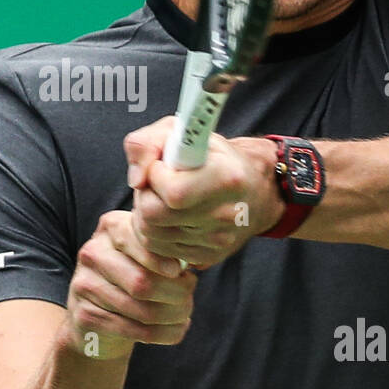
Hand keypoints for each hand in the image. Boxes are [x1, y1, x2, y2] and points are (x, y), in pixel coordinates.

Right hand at [64, 210, 197, 360]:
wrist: (97, 317)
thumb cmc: (132, 278)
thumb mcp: (146, 256)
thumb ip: (166, 253)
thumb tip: (190, 265)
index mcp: (111, 227)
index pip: (142, 242)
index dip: (164, 261)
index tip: (179, 272)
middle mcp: (92, 252)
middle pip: (143, 281)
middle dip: (176, 295)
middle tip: (188, 300)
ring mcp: (84, 284)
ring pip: (142, 310)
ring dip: (173, 317)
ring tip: (184, 316)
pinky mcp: (84, 316)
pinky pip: (133, 331)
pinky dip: (163, 334)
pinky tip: (175, 330)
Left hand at [123, 117, 283, 266]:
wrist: (252, 188)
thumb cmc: (211, 156)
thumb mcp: (180, 132)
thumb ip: (146, 144)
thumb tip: (136, 180)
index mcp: (227, 178)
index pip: (173, 192)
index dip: (155, 176)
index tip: (162, 165)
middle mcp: (226, 214)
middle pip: (153, 216)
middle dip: (145, 196)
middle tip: (156, 184)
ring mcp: (217, 240)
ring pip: (150, 235)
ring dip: (145, 215)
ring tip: (161, 199)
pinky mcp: (207, 257)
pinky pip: (158, 250)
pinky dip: (155, 232)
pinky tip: (168, 216)